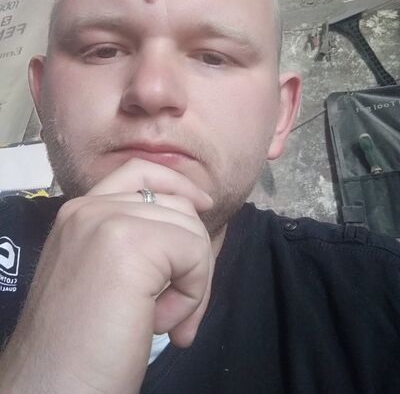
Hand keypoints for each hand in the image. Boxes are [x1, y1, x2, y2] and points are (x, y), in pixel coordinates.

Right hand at [0, 159, 213, 393]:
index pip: (141, 170)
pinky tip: (162, 324)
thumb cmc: (81, 345)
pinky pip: (194, 252)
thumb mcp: (105, 275)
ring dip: (193, 282)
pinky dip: (192, 294)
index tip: (203, 207)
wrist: (52, 389)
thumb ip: (136, 240)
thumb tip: (195, 220)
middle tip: (179, 309)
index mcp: (79, 213)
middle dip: (193, 255)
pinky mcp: (131, 243)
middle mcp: (89, 208)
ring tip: (164, 321)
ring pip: (191, 229)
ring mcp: (107, 220)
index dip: (178, 184)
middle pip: (177, 204)